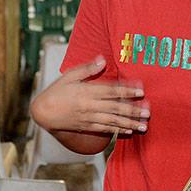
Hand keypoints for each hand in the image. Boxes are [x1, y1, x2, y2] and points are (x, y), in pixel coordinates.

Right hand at [30, 56, 148, 135]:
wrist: (43, 112)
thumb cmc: (56, 91)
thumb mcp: (69, 75)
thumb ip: (87, 68)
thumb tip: (102, 59)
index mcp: (86, 91)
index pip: (111, 91)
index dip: (127, 90)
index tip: (141, 91)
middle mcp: (89, 106)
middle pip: (115, 108)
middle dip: (133, 110)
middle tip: (148, 112)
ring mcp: (88, 118)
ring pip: (112, 121)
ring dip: (129, 123)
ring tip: (143, 126)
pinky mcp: (86, 126)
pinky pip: (104, 129)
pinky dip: (117, 130)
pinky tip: (128, 131)